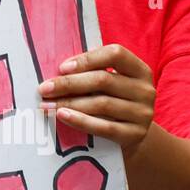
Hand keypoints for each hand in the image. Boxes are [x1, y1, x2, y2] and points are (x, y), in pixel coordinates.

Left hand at [39, 43, 155, 156]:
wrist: (131, 134)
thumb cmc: (112, 99)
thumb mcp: (110, 82)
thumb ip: (92, 71)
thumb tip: (58, 69)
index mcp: (139, 69)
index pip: (115, 54)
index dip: (87, 59)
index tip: (61, 67)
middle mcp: (145, 90)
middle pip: (103, 80)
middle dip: (69, 83)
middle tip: (44, 88)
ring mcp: (143, 113)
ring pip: (101, 104)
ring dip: (69, 103)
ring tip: (46, 104)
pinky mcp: (135, 134)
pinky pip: (104, 127)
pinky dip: (80, 121)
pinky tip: (62, 116)